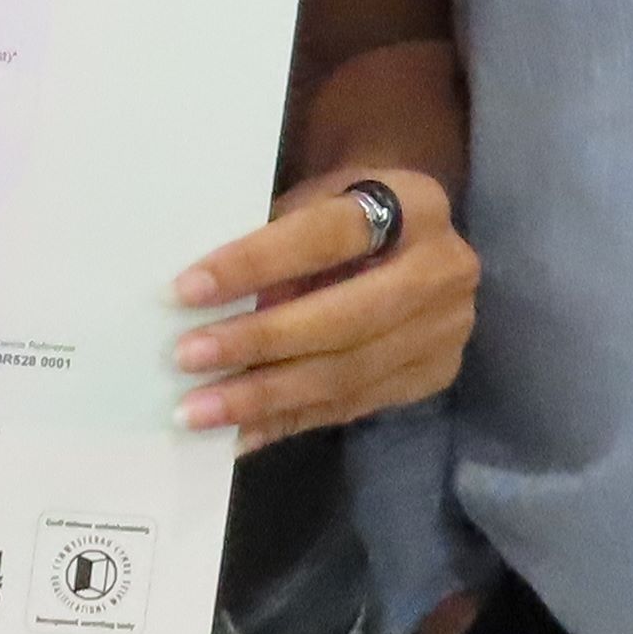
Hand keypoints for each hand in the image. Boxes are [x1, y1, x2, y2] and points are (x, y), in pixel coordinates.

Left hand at [172, 167, 475, 447]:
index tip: (186, 290)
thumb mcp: (318, 201)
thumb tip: (197, 301)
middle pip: (342, 319)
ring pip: (344, 376)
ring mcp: (445, 331)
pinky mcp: (434, 376)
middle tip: (187, 357)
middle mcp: (444, 270)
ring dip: (263, 397)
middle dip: (258, 342)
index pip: (326, 237)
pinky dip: (286, 421)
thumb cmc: (349, 211)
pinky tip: (237, 432)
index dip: (255, 263)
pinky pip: (349, 408)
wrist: (417, 237)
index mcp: (415, 205)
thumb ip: (276, 242)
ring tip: (197, 409)